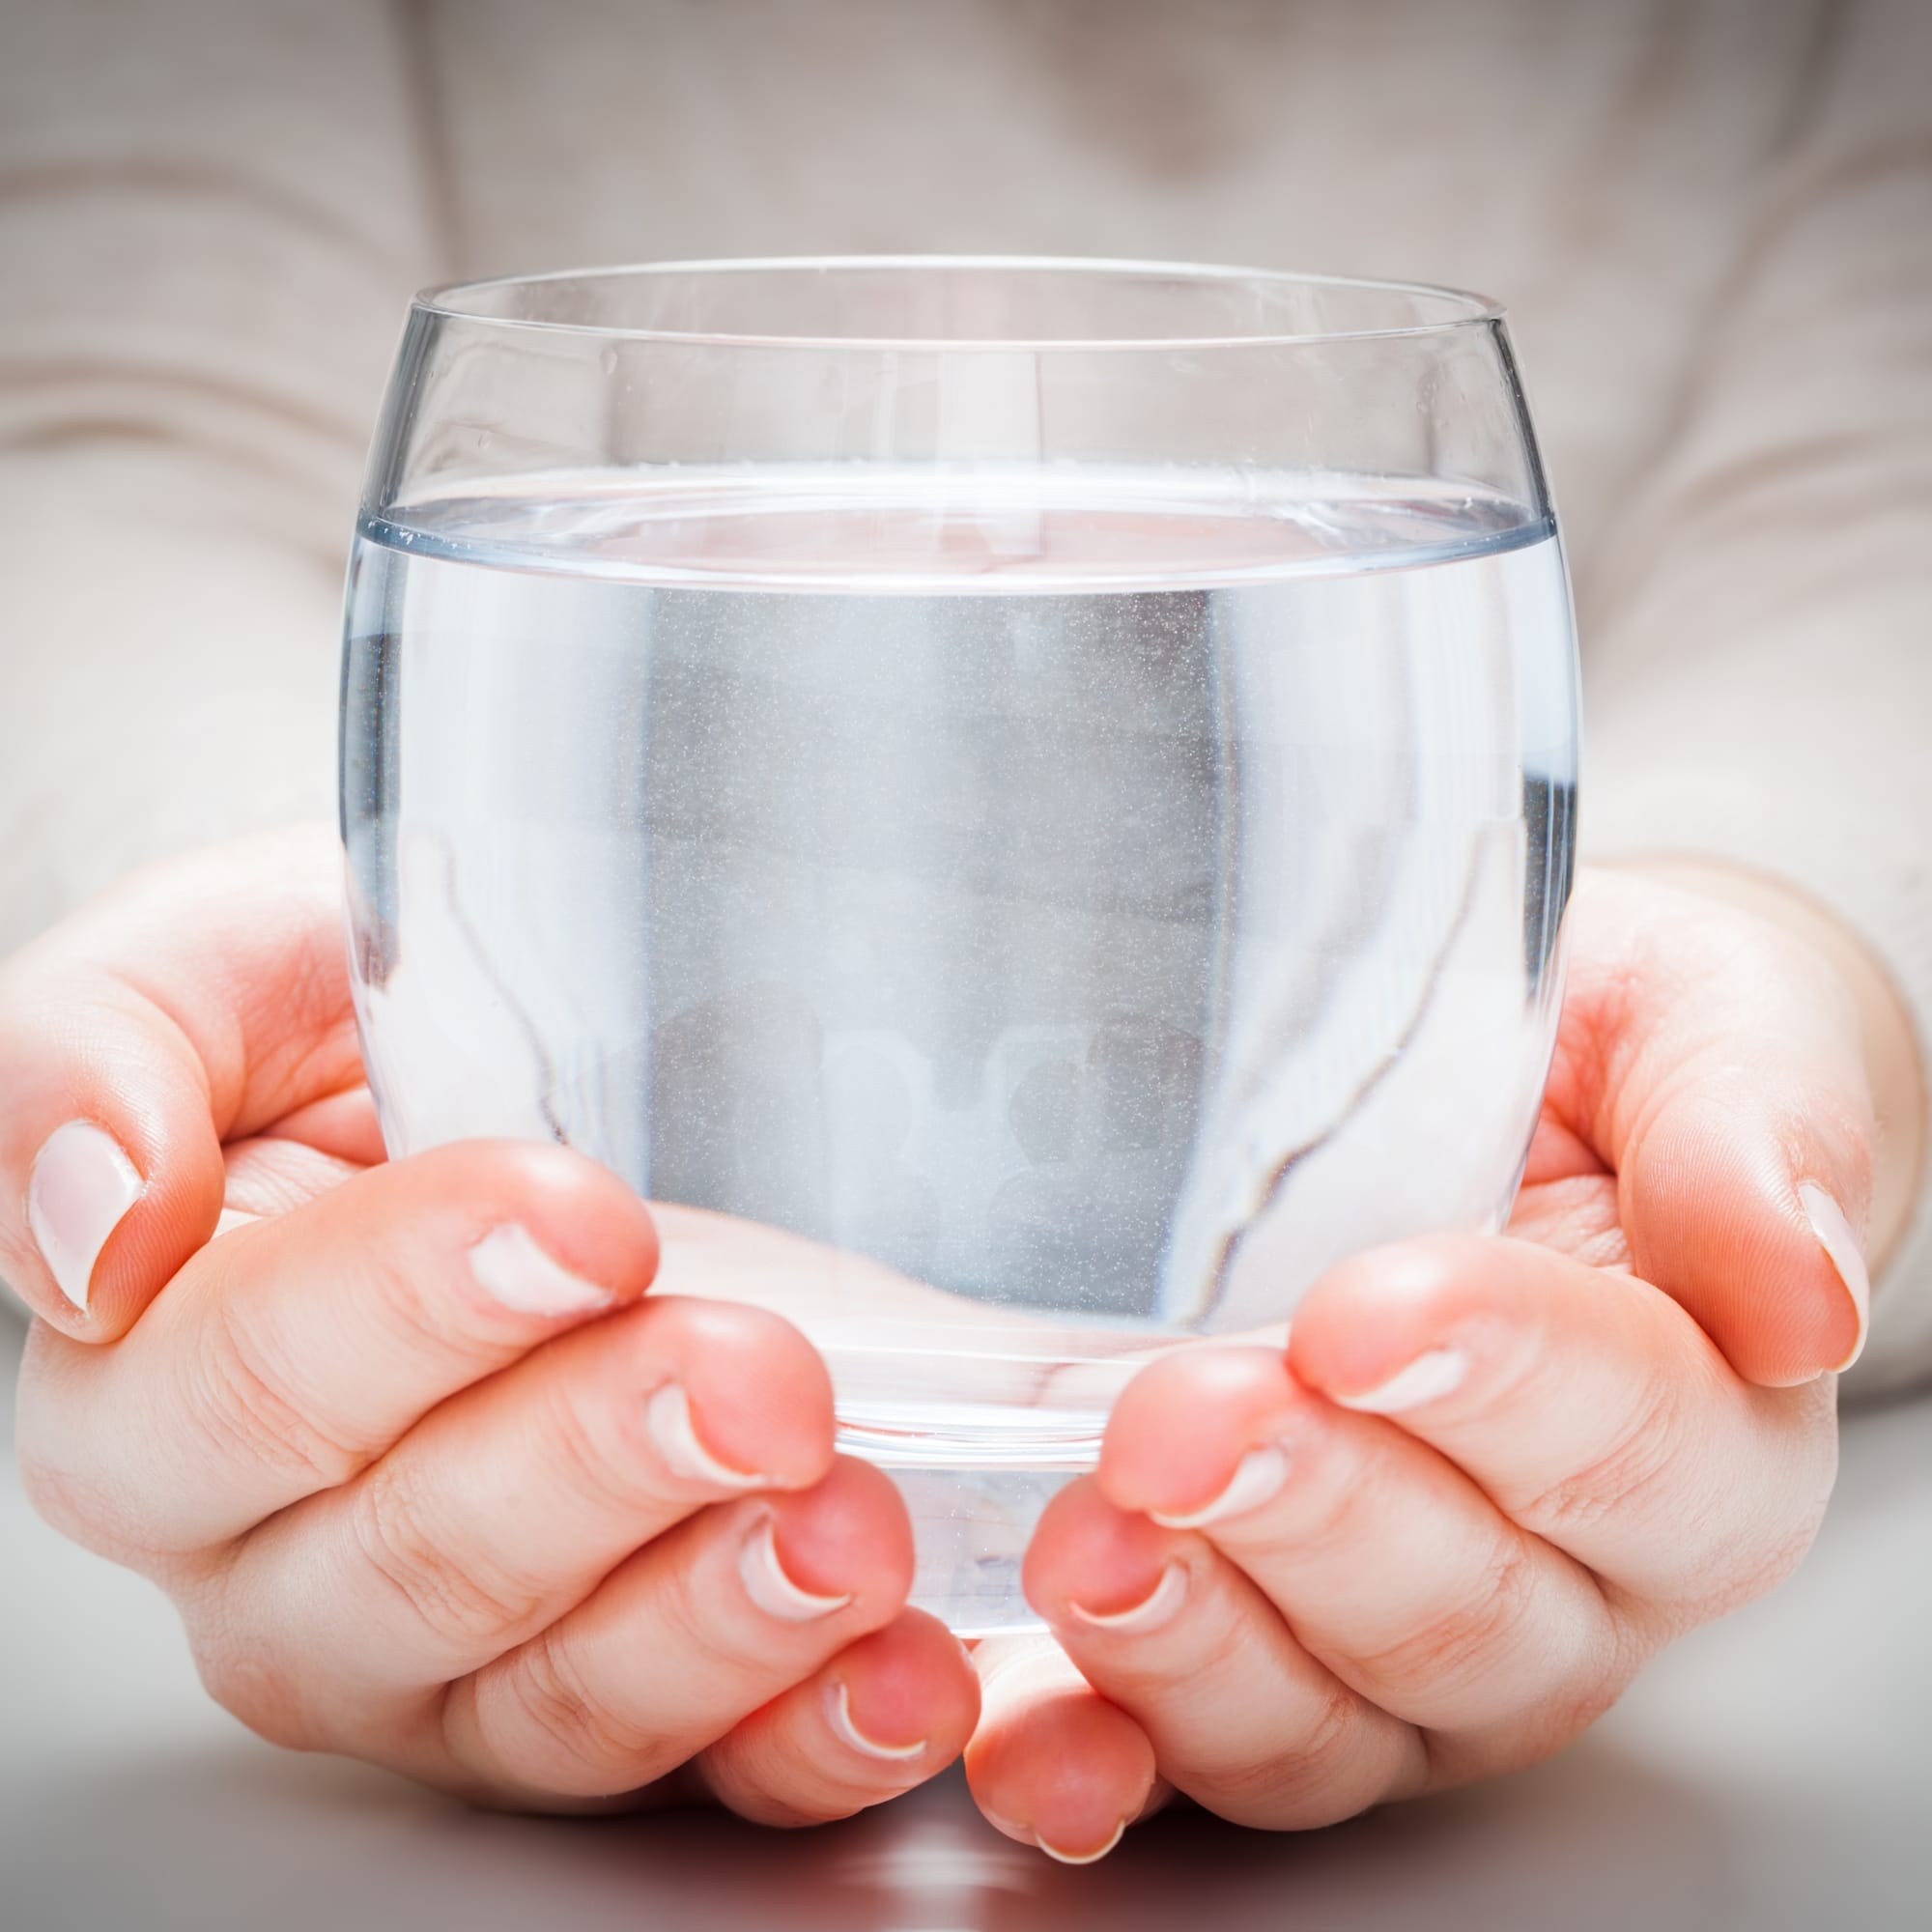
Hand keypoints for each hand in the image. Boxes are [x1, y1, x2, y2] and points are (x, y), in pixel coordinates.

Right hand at [3, 831, 978, 1818]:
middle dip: (598, 1467)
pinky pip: (712, 1765)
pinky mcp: (643, 1685)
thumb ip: (93, 1058)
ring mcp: (472, 1652)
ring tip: (846, 1527)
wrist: (555, 1050)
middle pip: (415, 1573)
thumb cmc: (370, 1010)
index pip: (242, 1393)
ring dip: (717, 1623)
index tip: (580, 1222)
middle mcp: (296, 1555)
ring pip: (558, 1704)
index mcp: (163, 1384)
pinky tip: (902, 1666)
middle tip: (753, 1373)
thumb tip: (94, 1223)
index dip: (408, 1317)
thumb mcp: (221, 966)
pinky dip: (817, 1730)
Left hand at [964, 866, 1914, 1858]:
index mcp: (1699, 1431)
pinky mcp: (1252, 1653)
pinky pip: (1184, 1746)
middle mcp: (1562, 1579)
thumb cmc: (1610, 1059)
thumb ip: (1753, 1133)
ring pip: (1323, 1717)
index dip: (1498, 1387)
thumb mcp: (1706, 1031)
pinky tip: (1027, 1727)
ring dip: (1194, 1644)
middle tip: (1184, 1421)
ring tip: (1093, 1546)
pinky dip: (1097, 1751)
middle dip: (1311, 1515)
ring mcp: (1395, 1644)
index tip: (1362, 1317)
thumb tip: (1793, 1290)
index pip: (1630, 1443)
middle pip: (1461, 1611)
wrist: (1498, 1089)